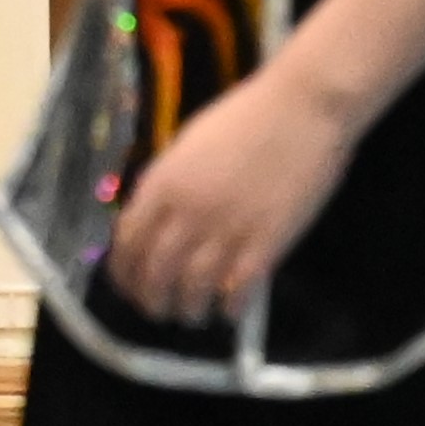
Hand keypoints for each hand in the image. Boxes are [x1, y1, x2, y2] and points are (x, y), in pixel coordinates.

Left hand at [99, 68, 358, 326]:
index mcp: (162, 181)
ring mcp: (226, 229)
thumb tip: (155, 217)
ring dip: (188, 310)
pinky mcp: (266, 243)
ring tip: (192, 316)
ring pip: (192, 288)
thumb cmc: (244, 119)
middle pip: (155, 272)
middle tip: (158, 312)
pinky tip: (228, 311)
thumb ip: (169, 183)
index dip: (124, 272)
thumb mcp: (188, 146)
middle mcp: (186, 210)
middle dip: (151, 300)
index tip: (128, 287)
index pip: (128, 240)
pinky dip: (228, 308)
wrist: (300, 109)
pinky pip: (237, 291)